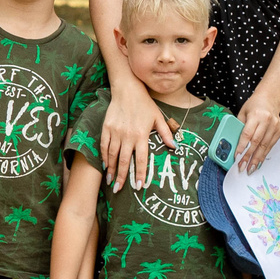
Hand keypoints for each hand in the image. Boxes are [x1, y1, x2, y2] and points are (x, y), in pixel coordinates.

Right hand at [98, 72, 176, 188]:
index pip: (141, 159)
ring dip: (111, 170)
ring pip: (112, 155)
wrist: (127, 89)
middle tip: (119, 189)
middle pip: (124, 161)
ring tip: (111, 181)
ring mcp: (115, 132)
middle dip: (122, 177)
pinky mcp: (106, 128)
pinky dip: (104, 156)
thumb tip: (175, 147)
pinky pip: (104, 146)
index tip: (139, 186)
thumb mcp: (158, 118)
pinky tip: (105, 165)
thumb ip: (166, 133)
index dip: (141, 174)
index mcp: (142, 135)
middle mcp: (128, 136)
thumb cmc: (145, 104)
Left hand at [233, 93, 279, 171]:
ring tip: (250, 168)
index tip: (236, 157)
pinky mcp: (279, 131)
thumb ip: (239, 127)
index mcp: (256, 115)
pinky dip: (264, 154)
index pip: (247, 134)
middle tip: (242, 167)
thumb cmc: (254, 106)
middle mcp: (267, 121)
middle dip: (248, 156)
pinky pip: (270, 145)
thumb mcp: (242, 113)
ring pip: (264, 146)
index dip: (242, 147)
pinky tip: (259, 162)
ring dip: (257, 159)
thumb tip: (233, 144)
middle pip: (256, 142)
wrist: (270, 99)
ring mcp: (274, 126)